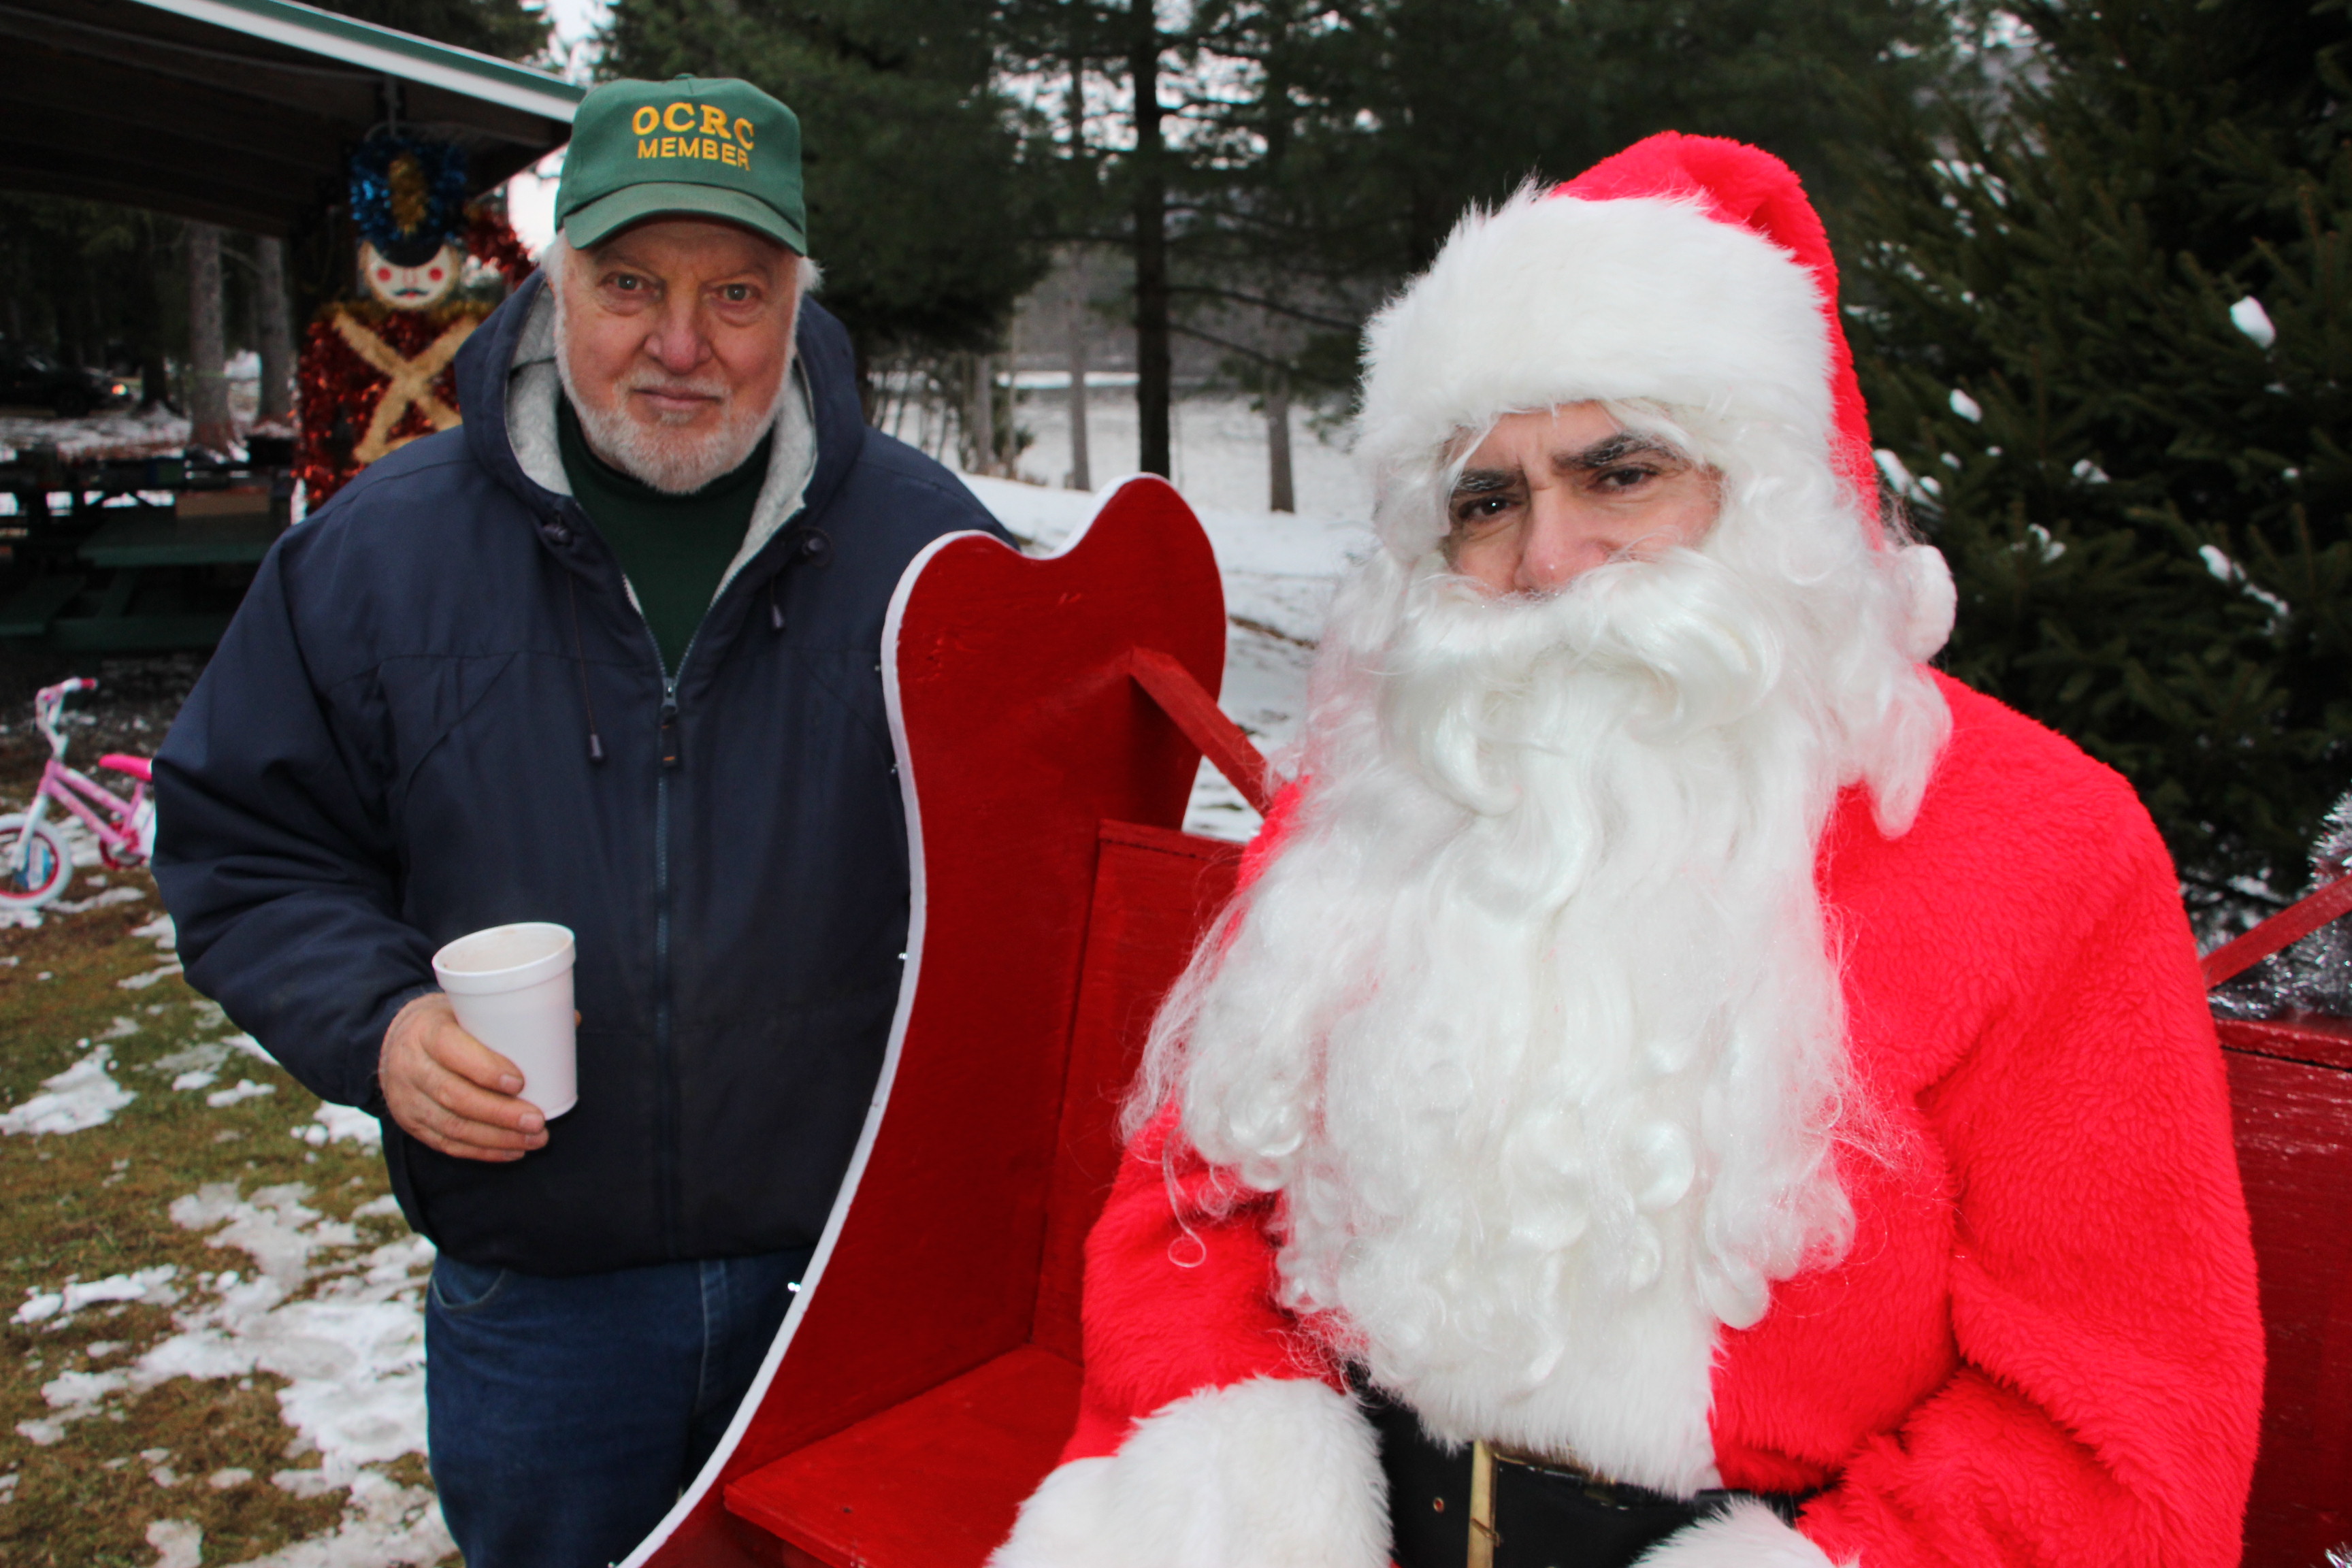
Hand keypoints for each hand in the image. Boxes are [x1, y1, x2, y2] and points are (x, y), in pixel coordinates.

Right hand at [379, 993, 549, 1161]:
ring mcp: (407, 1099)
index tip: (520, 1082)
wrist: (395, 1042)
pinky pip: (446, 1144)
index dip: (484, 1069)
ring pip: (452, 1126)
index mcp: (426, 1031)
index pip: (450, 1050)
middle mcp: (411, 1066)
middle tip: (538, 1121)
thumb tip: (575, 1019)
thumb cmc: (447, 1023)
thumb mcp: (467, 1009)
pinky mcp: (411, 1124)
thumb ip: (514, 1017)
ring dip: (497, 1138)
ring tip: (535, 1139)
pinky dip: (482, 1151)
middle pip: (454, 1096)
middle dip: (500, 1114)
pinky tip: (512, 1151)